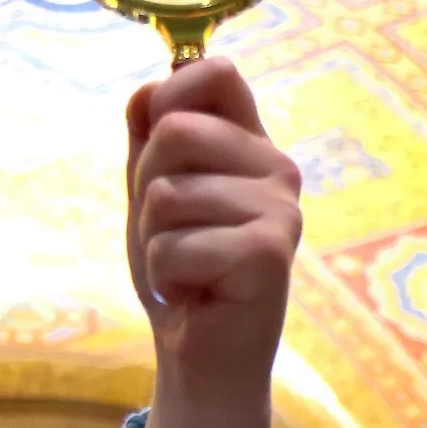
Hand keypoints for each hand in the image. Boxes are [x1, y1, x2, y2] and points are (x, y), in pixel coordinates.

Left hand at [125, 58, 302, 400]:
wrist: (202, 353)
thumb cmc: (182, 270)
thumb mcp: (152, 194)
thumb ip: (149, 139)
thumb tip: (148, 90)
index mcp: (252, 145)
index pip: (218, 74)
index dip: (171, 94)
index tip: (159, 139)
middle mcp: (276, 168)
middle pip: (174, 131)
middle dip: (146, 190)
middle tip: (172, 234)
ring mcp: (280, 209)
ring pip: (166, 194)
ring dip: (155, 242)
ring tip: (187, 268)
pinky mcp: (270, 252)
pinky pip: (177, 245)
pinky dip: (168, 278)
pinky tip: (196, 294)